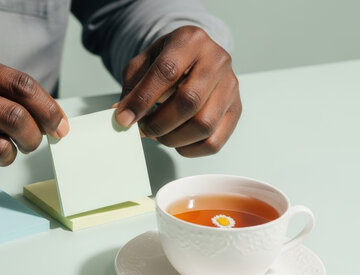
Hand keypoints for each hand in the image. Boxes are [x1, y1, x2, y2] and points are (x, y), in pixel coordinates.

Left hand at [116, 26, 241, 156]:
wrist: (194, 58)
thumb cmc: (166, 61)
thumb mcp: (143, 64)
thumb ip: (132, 89)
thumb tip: (123, 117)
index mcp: (190, 41)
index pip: (166, 72)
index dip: (143, 100)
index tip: (124, 119)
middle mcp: (217, 60)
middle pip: (189, 101)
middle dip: (159, 123)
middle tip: (143, 128)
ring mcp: (231, 86)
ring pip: (204, 125)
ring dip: (173, 138)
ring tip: (158, 134)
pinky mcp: (236, 109)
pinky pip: (214, 141)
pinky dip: (190, 149)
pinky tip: (176, 140)